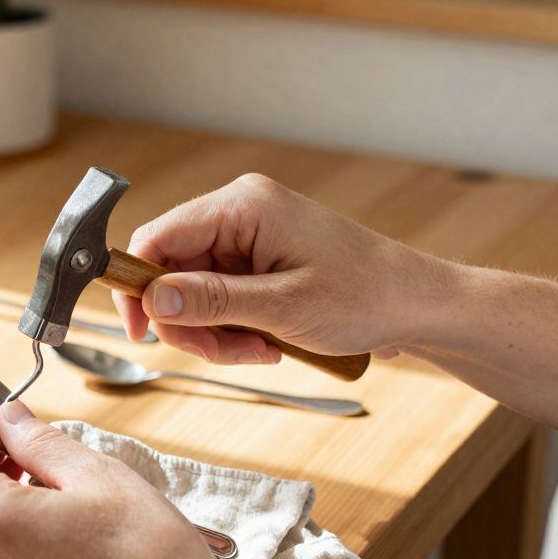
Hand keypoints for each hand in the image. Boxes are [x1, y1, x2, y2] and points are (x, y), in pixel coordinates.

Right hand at [115, 174, 444, 364]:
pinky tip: (265, 342)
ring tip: (257, 350)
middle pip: (172, 269)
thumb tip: (153, 298)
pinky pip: (219, 296)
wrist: (418, 305)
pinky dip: (232, 327)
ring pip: (193, 290)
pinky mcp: (258, 259)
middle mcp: (240, 212)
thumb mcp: (283, 306)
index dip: (138, 286)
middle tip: (219, 353)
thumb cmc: (367, 296)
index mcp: (243, 206)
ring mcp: (249, 235)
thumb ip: (212, 300)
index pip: (157, 237)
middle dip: (189, 320)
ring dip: (214, 331)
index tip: (142, 331)